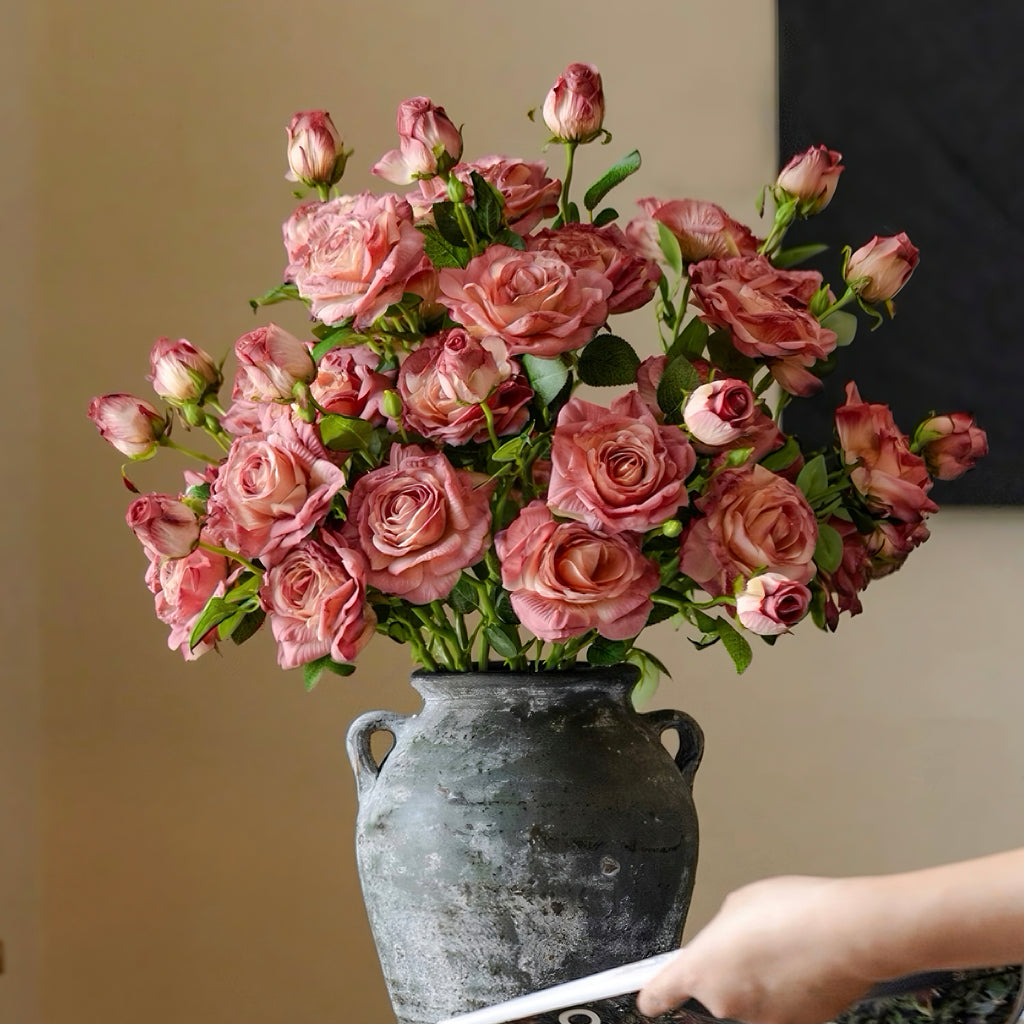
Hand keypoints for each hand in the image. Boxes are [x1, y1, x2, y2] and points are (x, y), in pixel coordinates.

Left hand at [636, 876, 876, 1023]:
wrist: (846, 932)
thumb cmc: (791, 910)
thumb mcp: (737, 905)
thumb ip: (720, 933)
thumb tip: (726, 944)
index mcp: (701, 969)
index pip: (658, 995)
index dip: (652, 994)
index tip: (647, 997)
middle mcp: (725, 1004)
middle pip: (713, 993)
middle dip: (726, 972)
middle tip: (750, 942)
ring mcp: (763, 1020)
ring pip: (749, 1001)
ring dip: (758, 980)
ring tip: (783, 947)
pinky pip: (780, 1006)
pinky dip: (786, 990)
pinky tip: (801, 962)